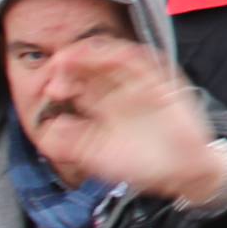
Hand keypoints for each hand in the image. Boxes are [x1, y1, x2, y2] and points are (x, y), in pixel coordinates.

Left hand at [23, 36, 221, 202]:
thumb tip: (45, 128)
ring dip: (90, 54)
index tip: (50, 89)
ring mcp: (138, 87)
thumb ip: (70, 144)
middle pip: (90, 68)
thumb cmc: (142, 167)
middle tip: (55, 68)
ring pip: (111, 59)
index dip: (61, 81)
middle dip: (70, 65)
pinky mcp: (159, 85)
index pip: (77, 85)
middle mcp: (117, 94)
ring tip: (71, 56)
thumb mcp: (97, 158)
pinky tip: (103, 55)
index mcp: (102, 109)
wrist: (181, 173)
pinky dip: (121, 55)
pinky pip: (140, 63)